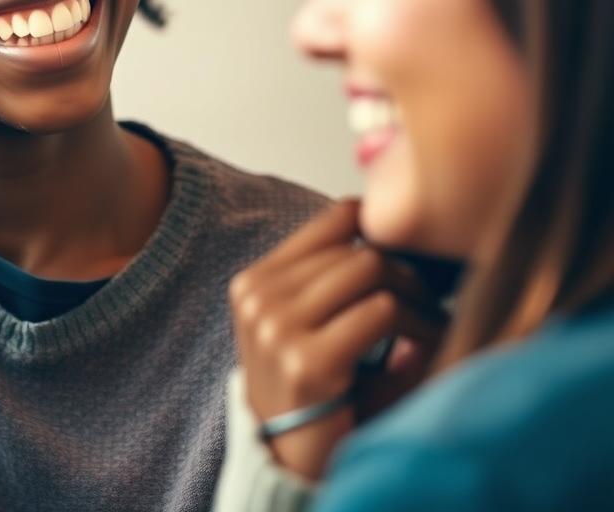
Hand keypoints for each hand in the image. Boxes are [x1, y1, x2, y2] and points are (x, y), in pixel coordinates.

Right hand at [228, 199, 447, 480]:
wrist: (289, 465)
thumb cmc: (310, 393)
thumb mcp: (303, 325)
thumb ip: (329, 278)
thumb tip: (389, 221)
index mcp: (254, 282)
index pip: (331, 221)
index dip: (379, 230)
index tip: (406, 257)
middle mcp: (258, 297)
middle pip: (357, 249)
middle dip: (407, 274)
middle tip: (433, 301)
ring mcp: (276, 327)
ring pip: (369, 271)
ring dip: (415, 298)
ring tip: (431, 323)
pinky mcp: (306, 362)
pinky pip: (380, 312)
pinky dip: (416, 325)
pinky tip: (426, 346)